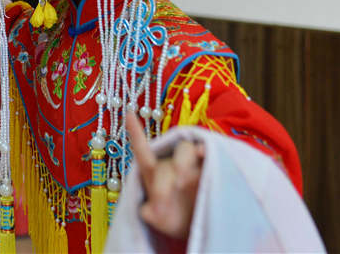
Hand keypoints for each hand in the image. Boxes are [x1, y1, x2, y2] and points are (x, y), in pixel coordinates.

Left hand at [126, 113, 204, 240]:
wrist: (196, 227)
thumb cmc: (172, 218)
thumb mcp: (159, 219)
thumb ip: (150, 213)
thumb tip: (151, 208)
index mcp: (153, 172)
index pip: (142, 150)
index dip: (135, 132)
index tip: (128, 112)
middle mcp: (172, 164)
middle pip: (168, 156)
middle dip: (171, 168)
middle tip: (176, 185)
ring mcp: (192, 166)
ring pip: (187, 150)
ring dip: (184, 161)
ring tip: (184, 181)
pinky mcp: (210, 170)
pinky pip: (209, 155)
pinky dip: (206, 152)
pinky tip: (206, 155)